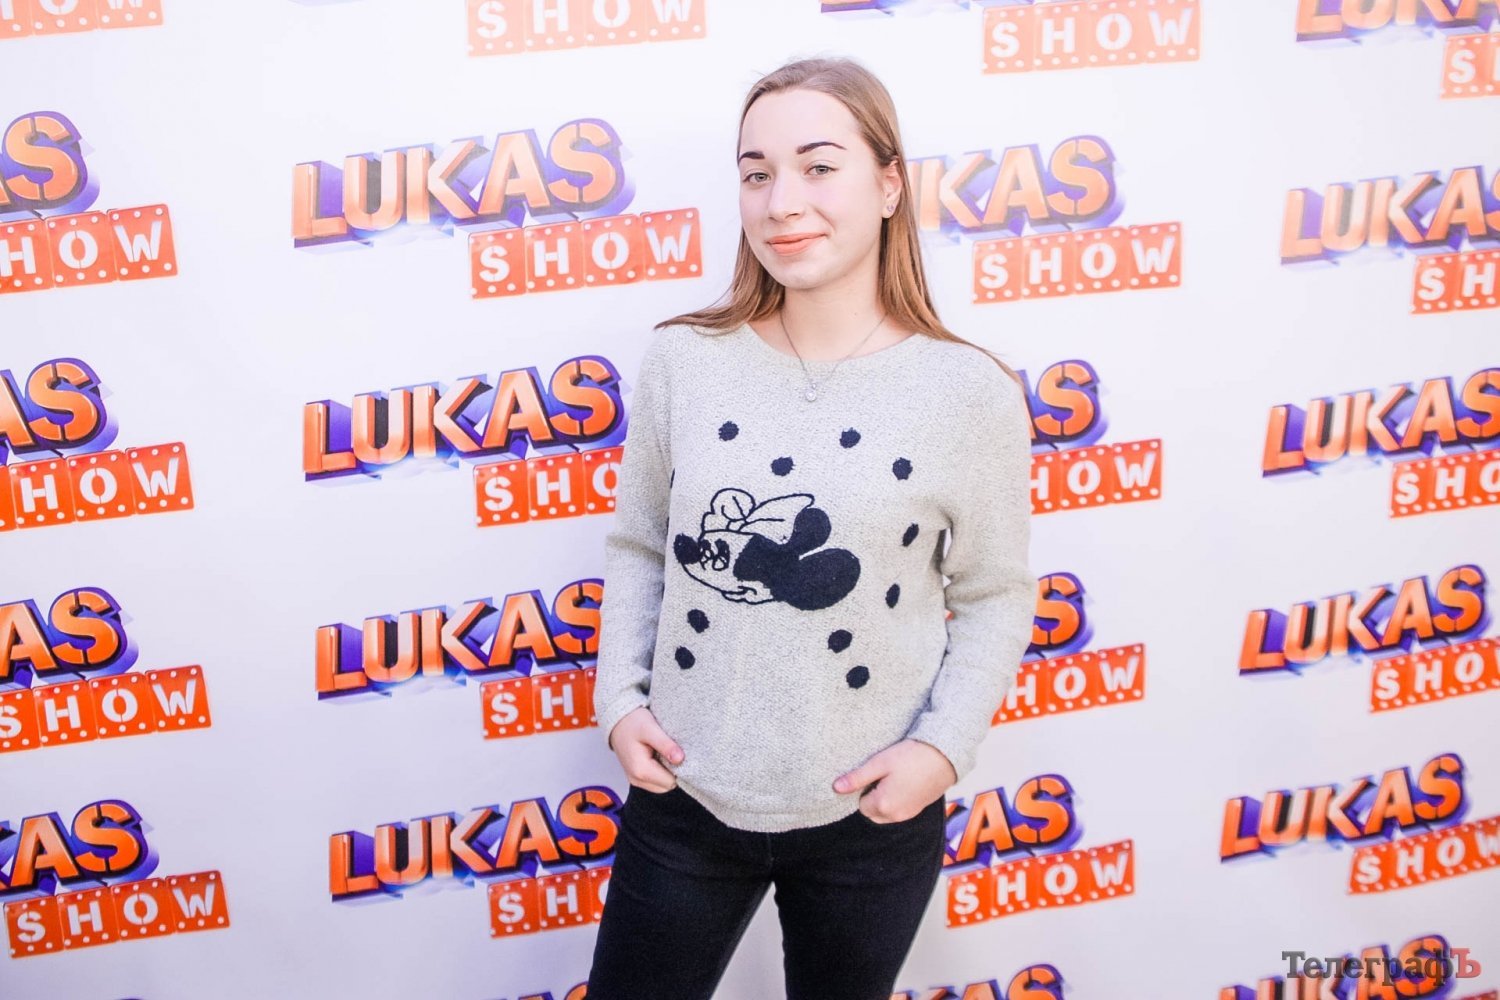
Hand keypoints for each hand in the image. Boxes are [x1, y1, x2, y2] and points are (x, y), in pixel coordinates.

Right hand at [608, 706, 684, 792]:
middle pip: (667, 785)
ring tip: (663, 752)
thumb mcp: (650, 728)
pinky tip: (658, 756)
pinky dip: (661, 772)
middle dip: (673, 770)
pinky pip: (656, 782)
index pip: (671, 781)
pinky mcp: (637, 778)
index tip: (677, 752)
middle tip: (670, 751)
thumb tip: (680, 759)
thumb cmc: (633, 723)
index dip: (678, 768)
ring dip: (667, 771)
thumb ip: (665, 745)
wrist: (618, 722)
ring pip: (663, 785)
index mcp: (640, 770)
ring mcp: (636, 780)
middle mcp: (637, 779)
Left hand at [832, 739, 956, 822]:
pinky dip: (897, 800)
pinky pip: (900, 811)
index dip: (864, 788)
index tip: (874, 774)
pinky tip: (904, 782)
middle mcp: (896, 816)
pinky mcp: (918, 809)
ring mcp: (909, 814)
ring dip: (885, 800)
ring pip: (886, 813)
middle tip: (882, 776)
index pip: (861, 805)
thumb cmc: (911, 757)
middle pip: (872, 812)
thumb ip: (857, 778)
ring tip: (894, 778)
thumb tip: (836, 788)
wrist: (944, 756)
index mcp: (883, 805)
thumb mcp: (880, 763)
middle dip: (872, 798)